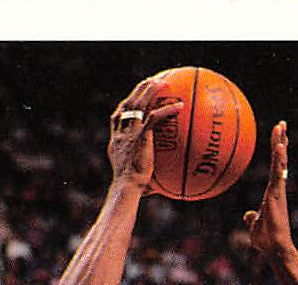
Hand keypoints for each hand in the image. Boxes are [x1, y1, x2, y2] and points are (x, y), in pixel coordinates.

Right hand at [108, 78, 183, 192]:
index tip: (134, 99)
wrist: (126, 187)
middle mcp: (121, 132)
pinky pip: (155, 117)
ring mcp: (130, 132)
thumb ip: (146, 178)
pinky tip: (180, 106)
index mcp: (116, 141)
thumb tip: (158, 189)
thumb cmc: (131, 190)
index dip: (126, 106)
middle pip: (128, 103)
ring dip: (151, 90)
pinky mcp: (141, 136)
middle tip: (150, 82)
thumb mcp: (135, 180)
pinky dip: (167, 110)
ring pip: (139, 103)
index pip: (118, 117)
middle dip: (139, 90)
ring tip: (163, 82)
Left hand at [243, 121, 295, 260]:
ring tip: (281, 126)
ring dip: (280, 143)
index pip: (275, 169)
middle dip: (281, 141)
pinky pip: (277, 172)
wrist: (275, 248)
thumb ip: (252, 218)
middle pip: (279, 160)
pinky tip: (279, 145)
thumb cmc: (267, 241)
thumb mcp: (255, 226)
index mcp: (273, 193)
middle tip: (282, 124)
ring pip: (279, 162)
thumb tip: (248, 215)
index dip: (277, 154)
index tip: (279, 139)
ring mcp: (278, 190)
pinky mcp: (277, 193)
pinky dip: (279, 158)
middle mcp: (277, 188)